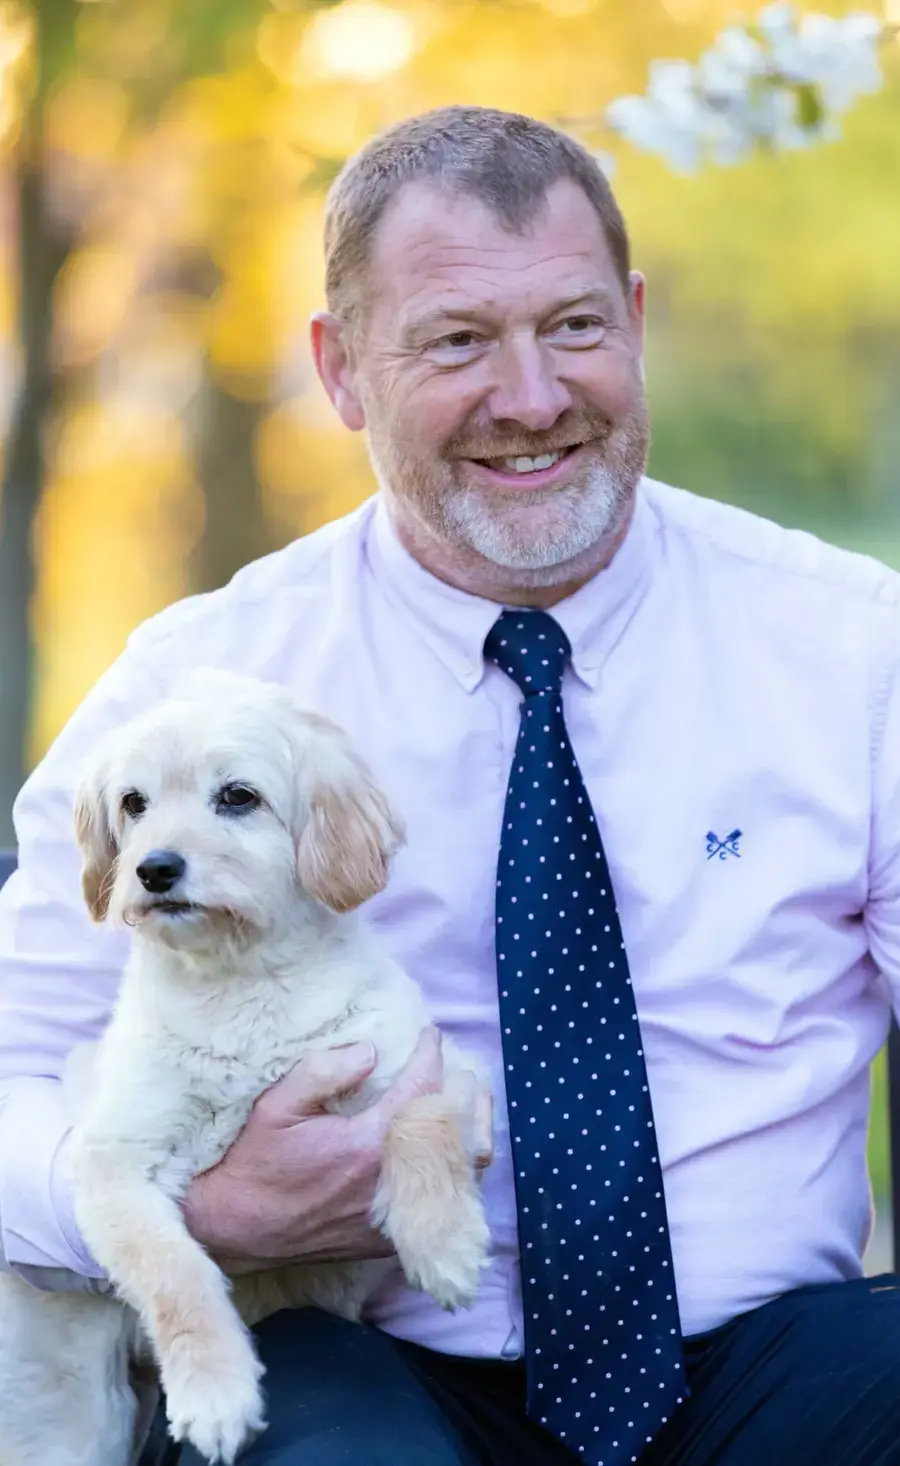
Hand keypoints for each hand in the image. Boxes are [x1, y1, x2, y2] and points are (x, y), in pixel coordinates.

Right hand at [183, 1027, 445, 1270]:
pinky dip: (454, 1173)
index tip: (429, 1035)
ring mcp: (395, 1217)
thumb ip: (323, 1072)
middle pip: (461, 1137)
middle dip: (467, 1096)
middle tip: (460, 1071)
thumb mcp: (277, 1105)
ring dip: (471, 1136)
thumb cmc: (254, 1162)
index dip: (431, 1055)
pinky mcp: (391, 1239)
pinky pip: (443, 1205)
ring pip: (463, 1176)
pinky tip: (447, 1152)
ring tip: (466, 1107)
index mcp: (367, 1145)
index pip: (420, 1091)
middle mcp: (391, 1183)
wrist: (235, 1229)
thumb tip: (370, 1051)